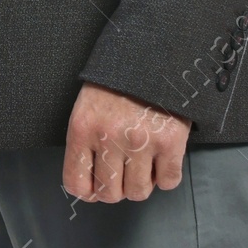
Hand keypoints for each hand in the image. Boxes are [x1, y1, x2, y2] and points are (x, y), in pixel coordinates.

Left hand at [63, 84, 189, 203]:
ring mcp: (141, 141)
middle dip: (118, 188)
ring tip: (145, 163)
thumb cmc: (119, 82)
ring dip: (143, 183)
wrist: (154, 54)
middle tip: (125, 171)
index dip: (89, 192)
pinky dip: (167, 177)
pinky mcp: (170, 141)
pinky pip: (169, 181)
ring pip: (139, 192)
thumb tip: (93, 184)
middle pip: (110, 193)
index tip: (98, 187)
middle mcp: (109, 138)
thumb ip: (87, 142)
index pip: (77, 184)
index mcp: (83, 129)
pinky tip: (163, 160)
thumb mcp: (89, 106)